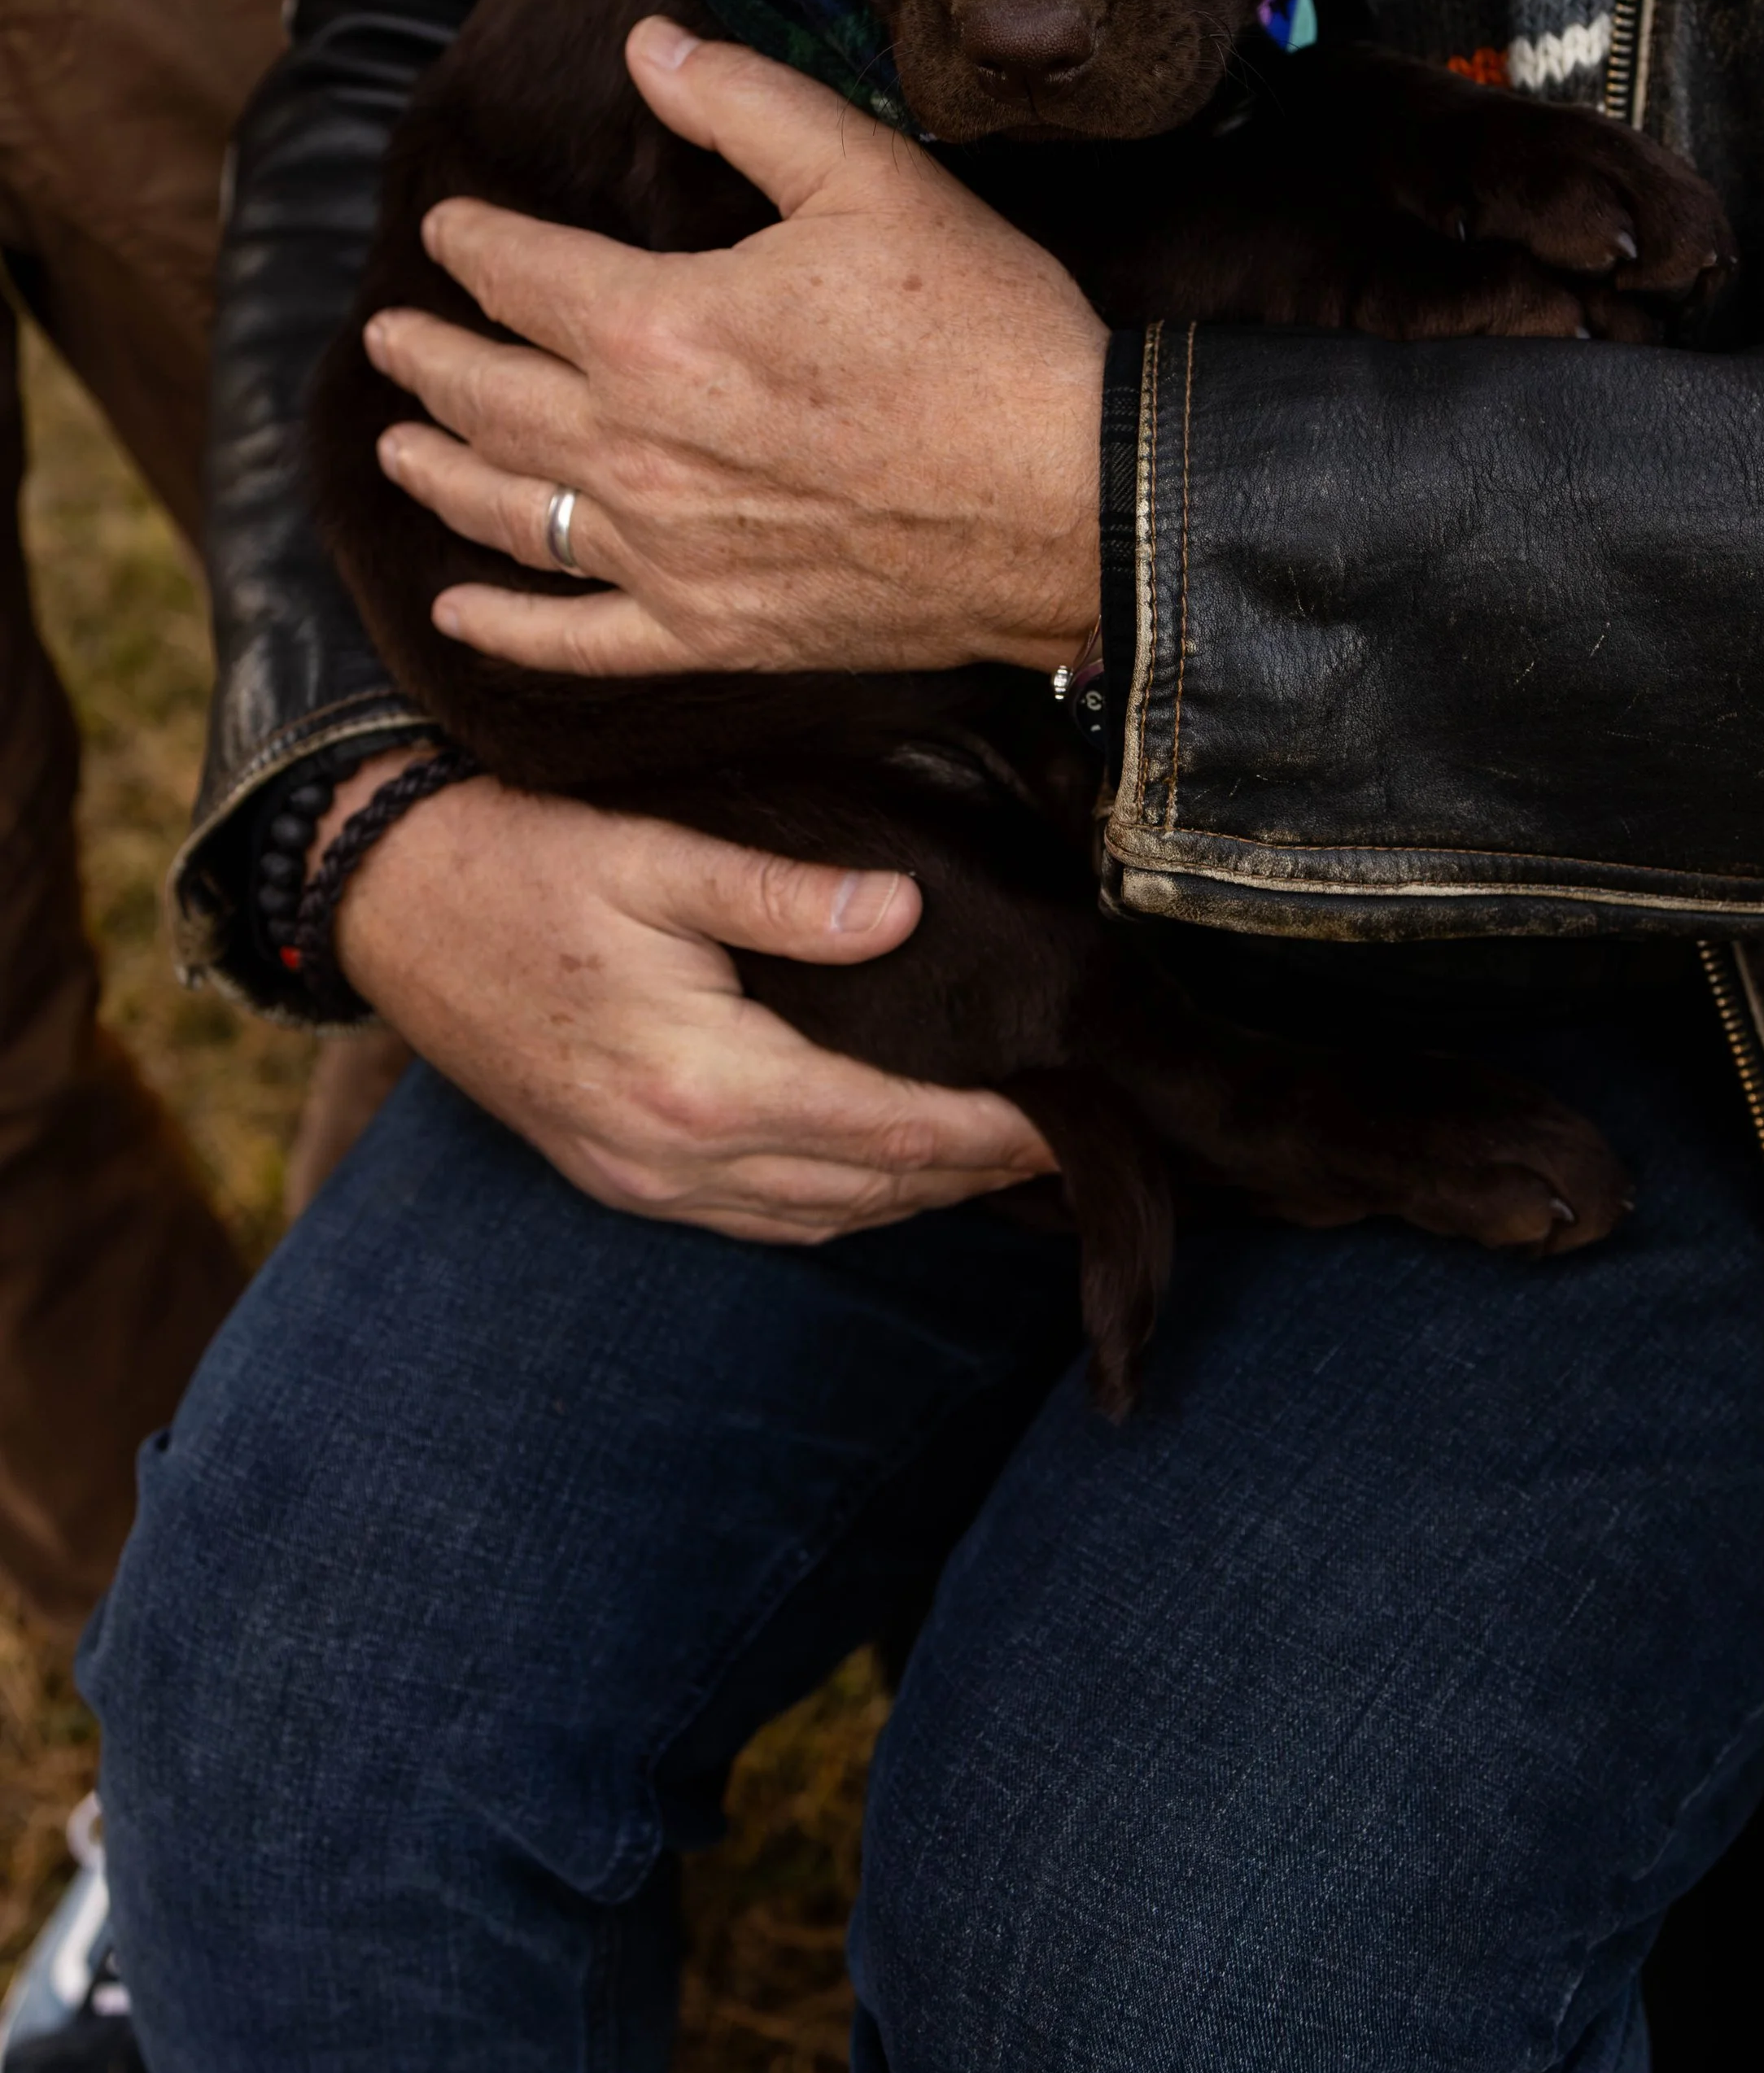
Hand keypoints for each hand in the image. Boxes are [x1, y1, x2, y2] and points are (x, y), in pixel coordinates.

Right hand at [318, 754, 1053, 1234]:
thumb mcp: (655, 853)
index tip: (1069, 1113)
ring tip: (997, 1159)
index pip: (882, 1128)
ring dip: (908, 1195)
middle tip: (1067, 1142)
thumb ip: (783, 893)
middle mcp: (670, 1158)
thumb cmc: (520, 858)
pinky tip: (880, 1170)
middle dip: (967, 1172)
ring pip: (813, 1219)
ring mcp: (637, 1180)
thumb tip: (904, 916)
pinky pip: (755, 1217)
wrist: (386, 900)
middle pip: (861, 1190)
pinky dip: (835, 1203)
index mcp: (697, 1082)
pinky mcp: (614, 1175)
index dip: (985, 1130)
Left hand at [365, 20, 1106, 681]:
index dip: (471, 244)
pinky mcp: (712, 629)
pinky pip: (575, 639)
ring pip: (508, 512)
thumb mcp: (869, 178)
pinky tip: (456, 610)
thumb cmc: (983, 334)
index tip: (447, 229)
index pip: (518, 275)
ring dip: (437, 473)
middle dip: (426, 359)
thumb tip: (646, 46)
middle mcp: (633, 446)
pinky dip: (504, 626)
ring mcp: (665, 553)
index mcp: (656, 326)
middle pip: (486, 396)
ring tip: (397, 446)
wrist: (1074, 502)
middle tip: (387, 337)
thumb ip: (743, 103)